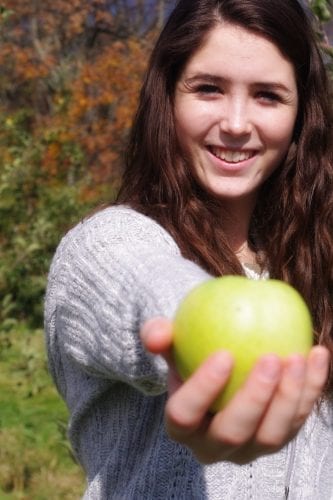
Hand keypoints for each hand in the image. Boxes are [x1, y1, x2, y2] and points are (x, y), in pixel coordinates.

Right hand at [141, 317, 329, 464]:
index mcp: (181, 426)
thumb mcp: (171, 341)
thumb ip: (158, 335)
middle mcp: (212, 446)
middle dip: (254, 398)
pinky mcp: (277, 439)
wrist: (218, 369)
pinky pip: (298, 420)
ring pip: (272, 436)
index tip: (224, 354)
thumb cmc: (190, 354)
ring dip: (289, 398)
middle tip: (270, 359)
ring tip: (297, 357)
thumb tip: (157, 334)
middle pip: (232, 434)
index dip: (203, 389)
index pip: (184, 415)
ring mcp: (249, 449)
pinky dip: (310, 389)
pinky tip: (317, 355)